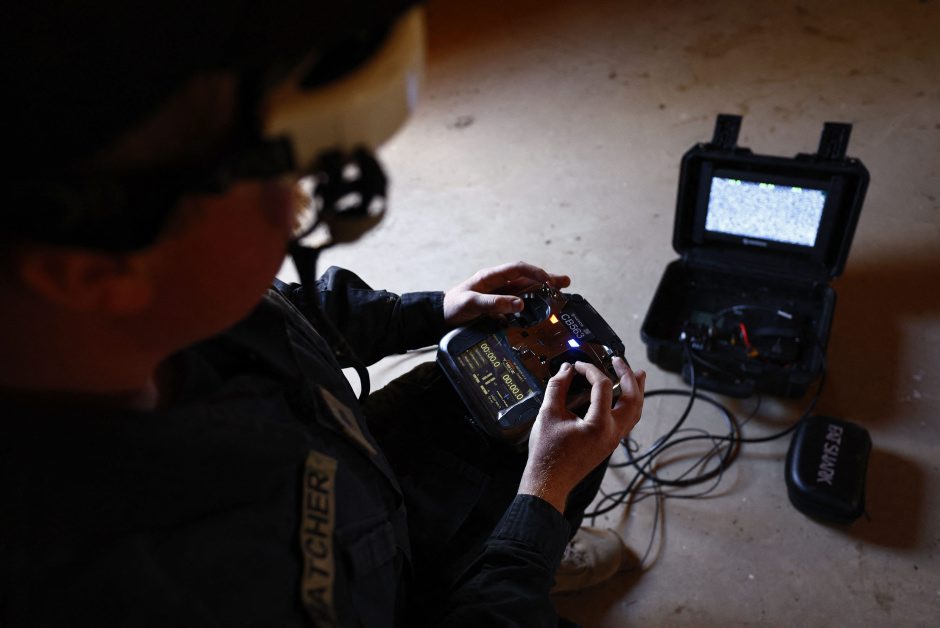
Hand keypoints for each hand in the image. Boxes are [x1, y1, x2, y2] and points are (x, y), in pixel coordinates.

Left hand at [442, 261, 569, 326]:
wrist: (438, 319)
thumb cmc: (452, 308)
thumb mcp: (472, 304)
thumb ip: (494, 303)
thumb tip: (520, 304)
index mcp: (491, 277)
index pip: (518, 269)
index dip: (535, 272)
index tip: (550, 281)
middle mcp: (498, 284)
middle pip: (527, 279)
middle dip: (546, 280)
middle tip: (565, 284)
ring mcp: (499, 295)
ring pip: (525, 292)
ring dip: (542, 293)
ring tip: (560, 297)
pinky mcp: (498, 308)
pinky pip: (519, 305)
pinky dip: (532, 307)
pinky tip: (542, 313)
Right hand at [519, 357, 645, 512]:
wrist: (549, 481)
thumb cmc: (547, 452)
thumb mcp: (548, 414)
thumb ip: (557, 387)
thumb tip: (566, 369)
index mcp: (599, 424)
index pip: (603, 386)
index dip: (590, 370)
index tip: (577, 366)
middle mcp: (612, 432)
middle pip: (632, 399)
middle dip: (628, 376)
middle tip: (619, 360)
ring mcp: (613, 439)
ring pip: (635, 412)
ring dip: (636, 391)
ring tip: (637, 375)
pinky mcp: (609, 443)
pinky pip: (628, 421)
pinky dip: (630, 405)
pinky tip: (625, 398)